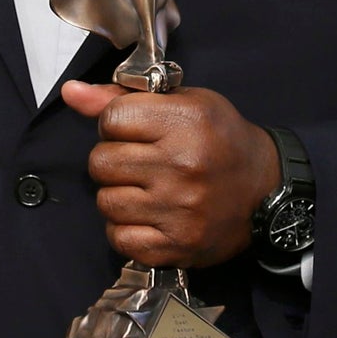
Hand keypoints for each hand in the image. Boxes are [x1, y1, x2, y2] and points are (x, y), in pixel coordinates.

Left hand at [60, 82, 281, 269]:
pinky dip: (126, 229)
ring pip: (106, 201)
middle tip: (139, 162)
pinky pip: (119, 238)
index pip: (110, 120)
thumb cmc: (220, 140)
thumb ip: (121, 98)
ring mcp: (178, 210)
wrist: (265, 191)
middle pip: (101, 162)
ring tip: (145, 190)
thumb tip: (71, 92)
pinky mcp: (176, 245)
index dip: (116, 125)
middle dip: (113, 160)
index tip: (135, 131)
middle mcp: (181, 165)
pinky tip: (147, 217)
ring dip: (118, 195)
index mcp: (185, 121)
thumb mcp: (183, 103)